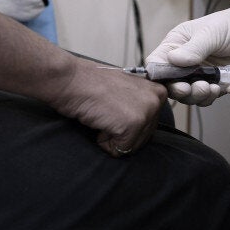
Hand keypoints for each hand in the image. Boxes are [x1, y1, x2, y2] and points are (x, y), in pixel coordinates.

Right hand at [49, 57, 167, 156]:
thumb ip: (141, 104)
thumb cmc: (93, 85)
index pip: (148, 126)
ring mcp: (147, 112)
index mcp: (158, 91)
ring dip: (113, 137)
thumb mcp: (127, 89)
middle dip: (121, 132)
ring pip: (132, 146)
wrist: (71, 79)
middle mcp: (157, 100)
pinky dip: (104, 141)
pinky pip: (119, 150)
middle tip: (106, 110)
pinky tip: (99, 120)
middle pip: (142, 138)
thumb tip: (144, 127)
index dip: (127, 123)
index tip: (115, 107)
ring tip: (103, 114)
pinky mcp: (133, 124)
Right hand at [146, 0, 229, 105]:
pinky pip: (207, 97)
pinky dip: (209, 98)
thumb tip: (173, 60)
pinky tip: (218, 89)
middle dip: (179, 90)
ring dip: (195, 96)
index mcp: (178, 43)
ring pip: (188, 94)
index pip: (157, 62)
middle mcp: (186, 60)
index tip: (170, 81)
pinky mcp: (218, 84)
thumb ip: (194, 48)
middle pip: (171, 83)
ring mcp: (202, 74)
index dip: (159, 75)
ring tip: (208, 88)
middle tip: (189, 89)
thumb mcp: (213, 32)